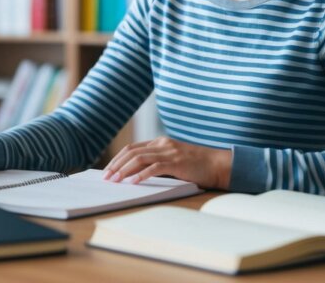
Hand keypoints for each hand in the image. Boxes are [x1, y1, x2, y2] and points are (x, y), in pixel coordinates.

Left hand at [101, 136, 231, 189]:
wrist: (219, 165)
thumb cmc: (197, 166)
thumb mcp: (173, 161)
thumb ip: (157, 163)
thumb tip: (135, 175)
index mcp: (160, 142)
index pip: (132, 148)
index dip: (118, 159)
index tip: (108, 171)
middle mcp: (162, 144)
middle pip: (132, 152)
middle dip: (116, 165)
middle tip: (106, 177)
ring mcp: (169, 152)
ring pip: (139, 158)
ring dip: (124, 170)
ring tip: (114, 181)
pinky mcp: (176, 162)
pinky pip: (154, 168)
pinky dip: (141, 175)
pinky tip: (133, 183)